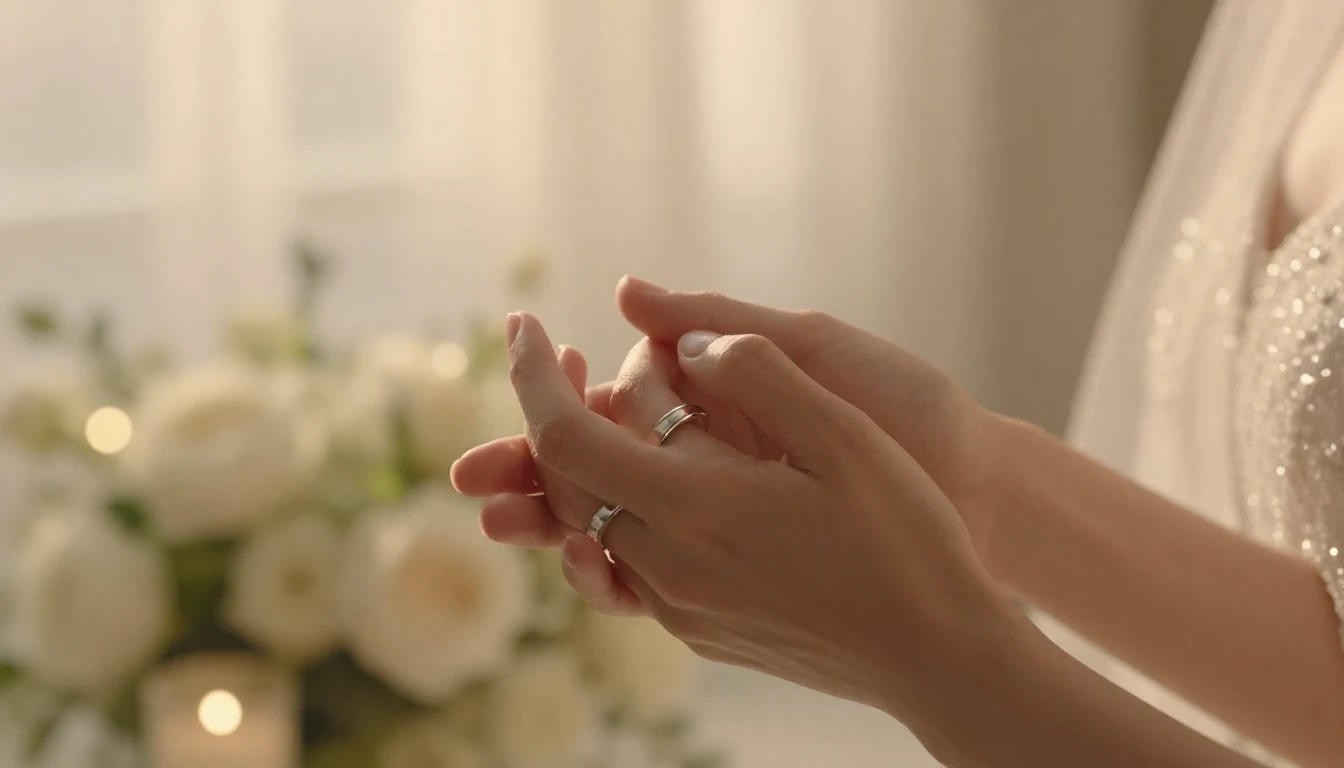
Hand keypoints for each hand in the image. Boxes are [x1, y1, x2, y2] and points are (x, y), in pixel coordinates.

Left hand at [494, 311, 1015, 721]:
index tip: (526, 323)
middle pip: (563, 479)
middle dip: (550, 407)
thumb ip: (759, 371)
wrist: (937, 653)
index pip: (564, 435)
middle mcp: (667, 564)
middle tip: (569, 353)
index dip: (531, 375)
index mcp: (694, 507)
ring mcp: (677, 604)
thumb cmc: (904, 537)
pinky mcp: (697, 628)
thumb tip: (686, 346)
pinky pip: (626, 559)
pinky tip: (658, 476)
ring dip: (588, 455)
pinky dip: (620, 503)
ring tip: (622, 404)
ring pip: (589, 519)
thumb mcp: (843, 433)